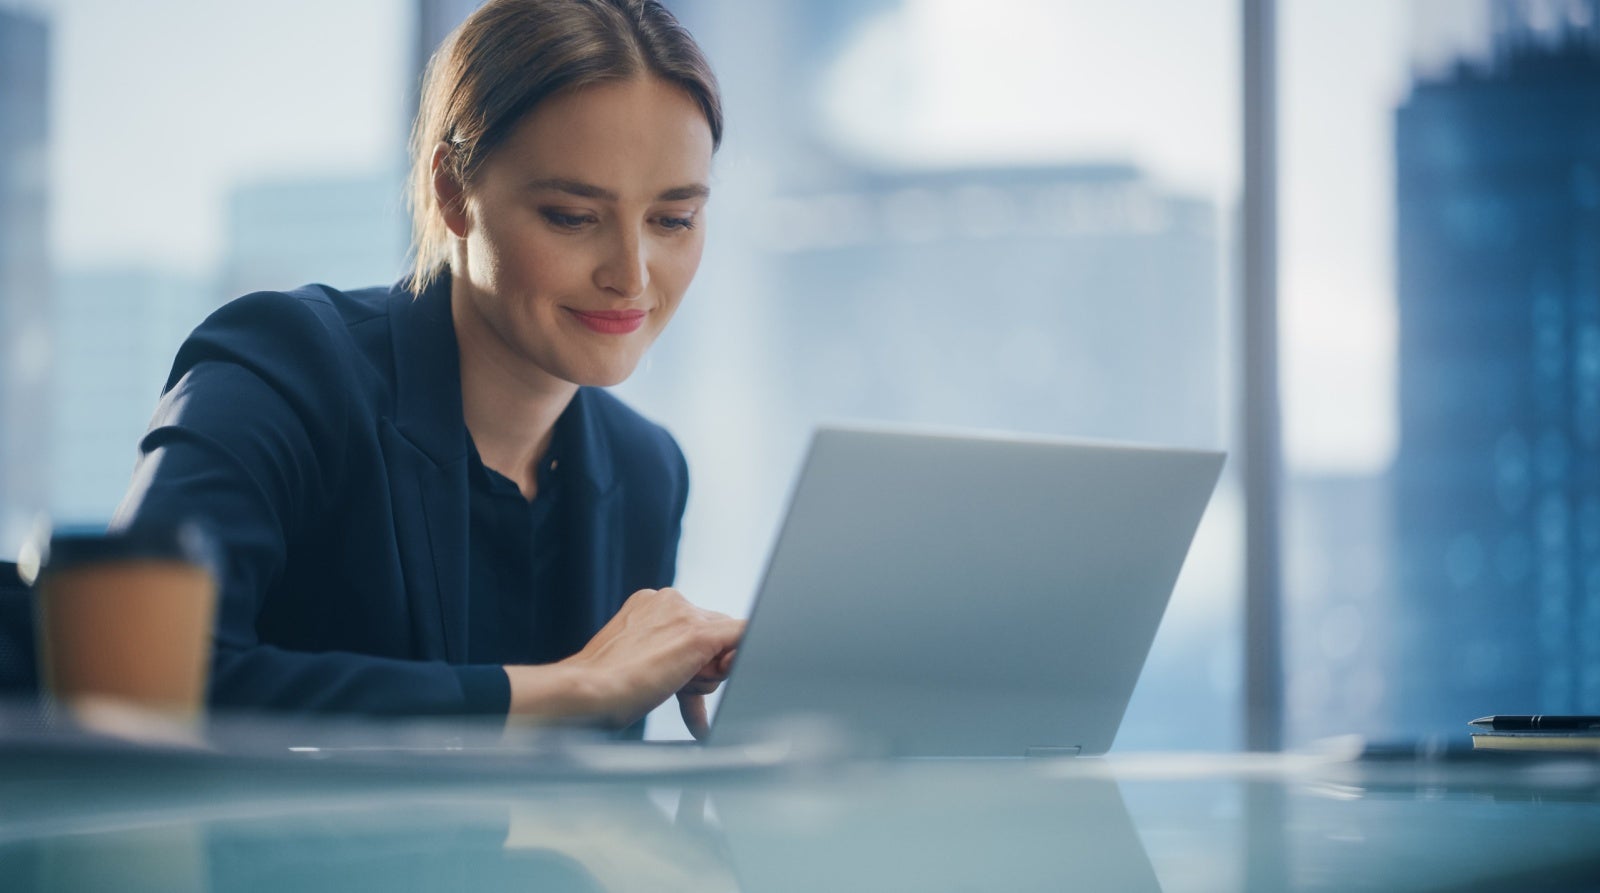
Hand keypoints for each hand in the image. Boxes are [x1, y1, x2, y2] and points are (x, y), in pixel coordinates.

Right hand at [511, 588, 741, 733]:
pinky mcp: (699, 635)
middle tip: (674, 687)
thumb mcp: (635, 659)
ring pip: (726, 643)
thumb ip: (667, 656)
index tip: (678, 683)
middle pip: (713, 634)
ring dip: (707, 677)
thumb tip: (702, 666)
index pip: (692, 626)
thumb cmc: (603, 687)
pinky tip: (744, 663)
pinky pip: (744, 634)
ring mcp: (684, 615)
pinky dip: (748, 650)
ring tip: (671, 687)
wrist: (587, 692)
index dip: (693, 660)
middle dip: (704, 668)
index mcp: (650, 603)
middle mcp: (669, 600)